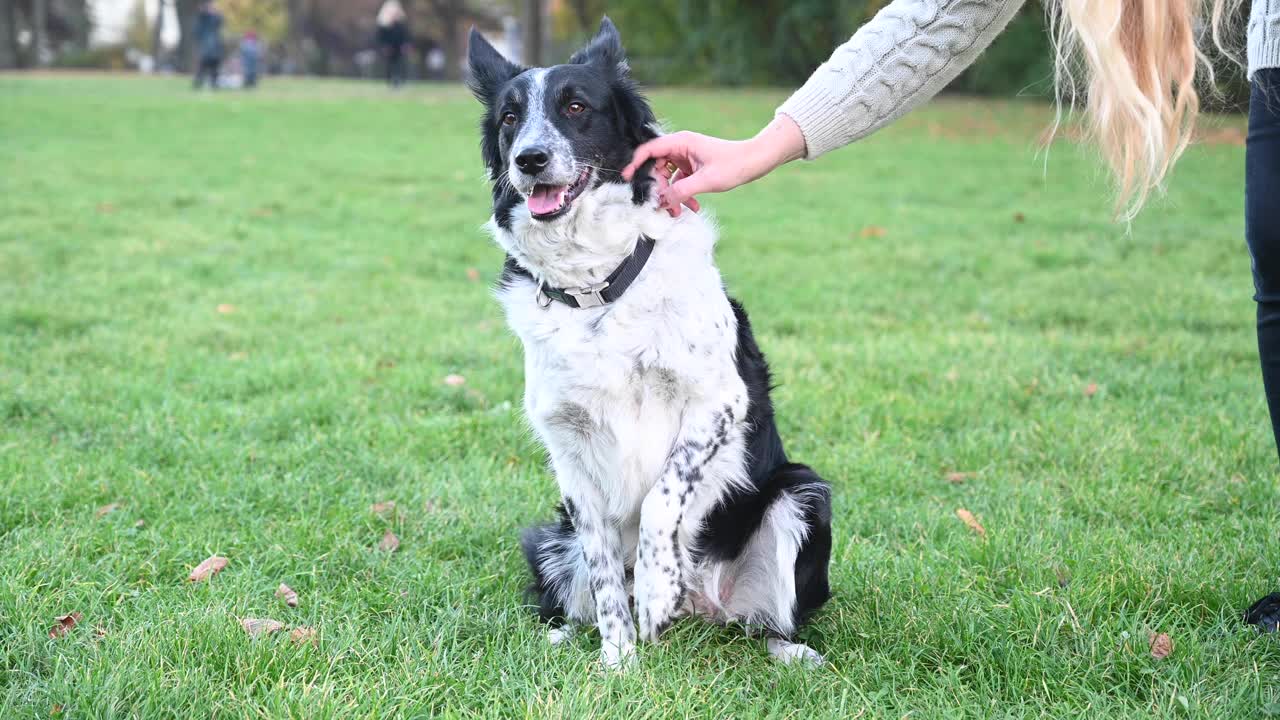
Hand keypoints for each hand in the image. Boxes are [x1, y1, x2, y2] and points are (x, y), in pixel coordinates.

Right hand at [621, 115, 806, 216]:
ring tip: (679, 212)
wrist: (755, 161)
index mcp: (681, 142)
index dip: (635, 163)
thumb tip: (661, 202)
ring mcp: (686, 156)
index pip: (649, 150)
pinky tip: (692, 207)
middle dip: (659, 188)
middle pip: (656, 167)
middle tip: (664, 206)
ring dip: (671, 195)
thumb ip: (681, 191)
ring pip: (667, 177)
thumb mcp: (706, 181)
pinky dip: (682, 194)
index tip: (626, 178)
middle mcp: (681, 147)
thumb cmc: (734, 164)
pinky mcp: (693, 166)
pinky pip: (679, 181)